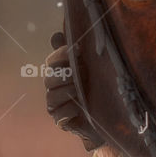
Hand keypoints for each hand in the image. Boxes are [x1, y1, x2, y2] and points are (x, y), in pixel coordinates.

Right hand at [44, 31, 101, 151]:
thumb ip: (76, 52)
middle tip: (79, 72)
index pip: (51, 61)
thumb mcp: (90, 67)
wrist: (106, 115)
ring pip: (51, 97)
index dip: (61, 54)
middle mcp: (53, 88)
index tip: (79, 50)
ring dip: (66, 92)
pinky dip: (67, 111)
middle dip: (64, 75)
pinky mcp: (61, 121)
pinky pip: (58, 116)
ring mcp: (55, 106)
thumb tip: (57, 35)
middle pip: (49, 79)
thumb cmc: (96, 86)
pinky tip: (78, 108)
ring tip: (78, 90)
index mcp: (58, 72)